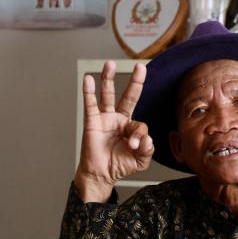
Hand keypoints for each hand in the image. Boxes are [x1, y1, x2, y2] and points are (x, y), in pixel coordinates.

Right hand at [75, 60, 153, 201]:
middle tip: (140, 67)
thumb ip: (148, 150)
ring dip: (108, 79)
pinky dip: (89, 92)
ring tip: (110, 63)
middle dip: (135, 81)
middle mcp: (119, 119)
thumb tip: (147, 138)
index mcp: (131, 127)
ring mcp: (105, 119)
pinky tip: (89, 79)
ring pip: (108, 95)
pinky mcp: (92, 122)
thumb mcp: (140, 160)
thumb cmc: (120, 166)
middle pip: (129, 96)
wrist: (101, 175)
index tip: (134, 146)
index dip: (139, 135)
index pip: (140, 125)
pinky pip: (90, 104)